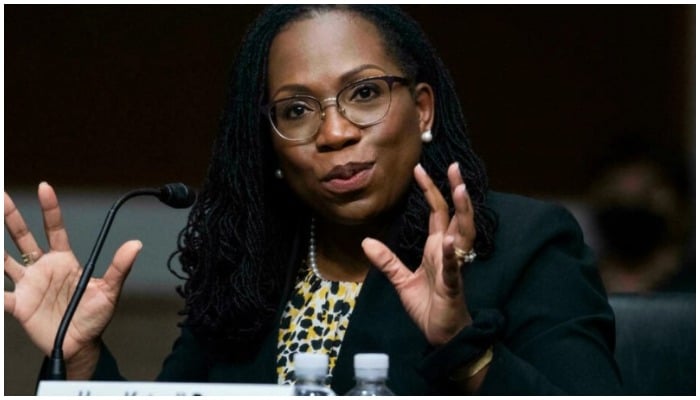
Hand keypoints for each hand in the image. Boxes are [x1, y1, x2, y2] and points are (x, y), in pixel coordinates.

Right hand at [4, 182, 141, 375]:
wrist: (80, 345)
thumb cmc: (94, 317)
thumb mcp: (110, 291)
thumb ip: (119, 267)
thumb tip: (136, 244)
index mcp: (64, 261)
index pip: (54, 228)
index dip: (50, 208)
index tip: (45, 187)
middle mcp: (43, 268)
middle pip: (24, 237)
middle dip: (11, 217)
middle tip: (1, 197)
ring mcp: (28, 284)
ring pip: (5, 260)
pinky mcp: (18, 304)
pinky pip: (0, 294)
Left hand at [362, 163, 475, 345]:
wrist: (441, 334)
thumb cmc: (428, 306)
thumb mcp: (401, 280)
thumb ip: (387, 261)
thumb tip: (366, 241)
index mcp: (437, 248)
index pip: (437, 213)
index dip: (430, 191)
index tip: (420, 169)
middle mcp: (448, 252)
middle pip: (455, 215)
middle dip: (456, 190)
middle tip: (454, 167)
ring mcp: (453, 267)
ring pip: (463, 234)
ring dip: (463, 213)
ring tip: (461, 190)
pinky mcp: (452, 286)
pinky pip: (453, 268)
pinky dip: (452, 255)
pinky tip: (450, 240)